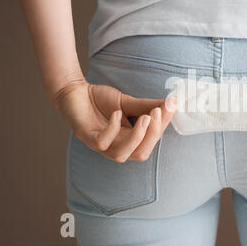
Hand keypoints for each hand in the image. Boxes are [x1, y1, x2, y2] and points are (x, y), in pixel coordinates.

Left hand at [54, 80, 176, 162]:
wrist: (75, 91)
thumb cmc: (101, 100)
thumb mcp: (128, 102)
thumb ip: (147, 106)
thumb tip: (171, 102)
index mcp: (129, 140)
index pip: (151, 140)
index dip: (162, 126)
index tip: (170, 106)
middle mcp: (116, 146)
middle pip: (140, 153)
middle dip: (152, 135)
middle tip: (157, 114)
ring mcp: (101, 145)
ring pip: (121, 155)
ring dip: (136, 138)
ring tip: (145, 118)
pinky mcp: (86, 137)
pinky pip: (102, 142)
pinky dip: (112, 129)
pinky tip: (117, 114)